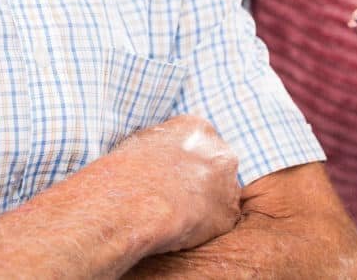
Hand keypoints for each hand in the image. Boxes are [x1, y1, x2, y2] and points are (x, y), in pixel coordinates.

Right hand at [109, 115, 240, 253]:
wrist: (133, 203)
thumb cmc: (128, 173)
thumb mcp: (141, 141)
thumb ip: (163, 142)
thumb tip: (163, 150)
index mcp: (198, 129)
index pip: (200, 142)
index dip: (184, 161)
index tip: (172, 174)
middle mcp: (220, 152)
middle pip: (216, 165)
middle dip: (200, 179)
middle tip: (175, 194)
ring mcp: (229, 184)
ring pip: (221, 194)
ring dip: (204, 203)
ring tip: (175, 213)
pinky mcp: (228, 215)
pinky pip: (220, 221)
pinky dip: (205, 226)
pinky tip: (182, 226)